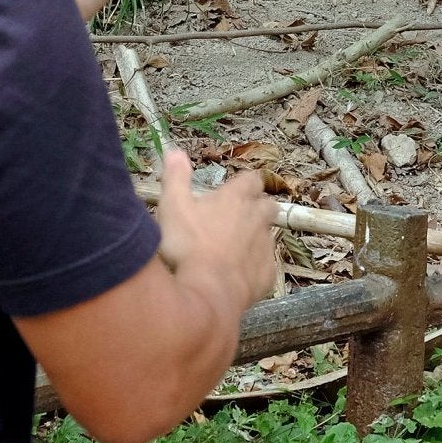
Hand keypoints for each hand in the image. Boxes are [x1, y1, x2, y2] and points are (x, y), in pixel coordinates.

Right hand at [156, 149, 277, 309]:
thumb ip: (175, 178)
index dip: (245, 182)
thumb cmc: (188, 245)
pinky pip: (265, 265)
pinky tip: (238, 274)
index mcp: (236, 198)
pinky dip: (255, 266)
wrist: (208, 291)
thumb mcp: (173, 206)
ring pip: (268, 235)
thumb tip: (175, 150)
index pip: (251, 179)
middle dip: (258, 207)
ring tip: (235, 247)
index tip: (236, 188)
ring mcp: (265, 247)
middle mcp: (257, 218)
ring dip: (255, 237)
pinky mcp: (268, 274)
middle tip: (239, 216)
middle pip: (267, 205)